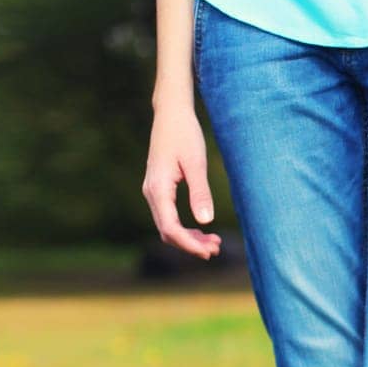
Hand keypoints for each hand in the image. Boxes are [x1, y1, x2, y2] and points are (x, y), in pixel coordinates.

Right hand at [142, 101, 221, 258]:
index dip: (189, 244)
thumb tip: (206, 221)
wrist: (171, 114)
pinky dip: (185, 227)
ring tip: (214, 243)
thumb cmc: (184, 134)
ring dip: (189, 238)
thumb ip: (200, 192)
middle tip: (216, 250)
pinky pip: (169, 217)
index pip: (170, 228)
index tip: (209, 251)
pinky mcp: (159, 189)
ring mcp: (153, 192)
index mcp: (158, 188)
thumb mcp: (196, 163)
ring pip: (168, 226)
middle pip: (167, 231)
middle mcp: (151, 193)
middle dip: (191, 244)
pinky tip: (203, 230)